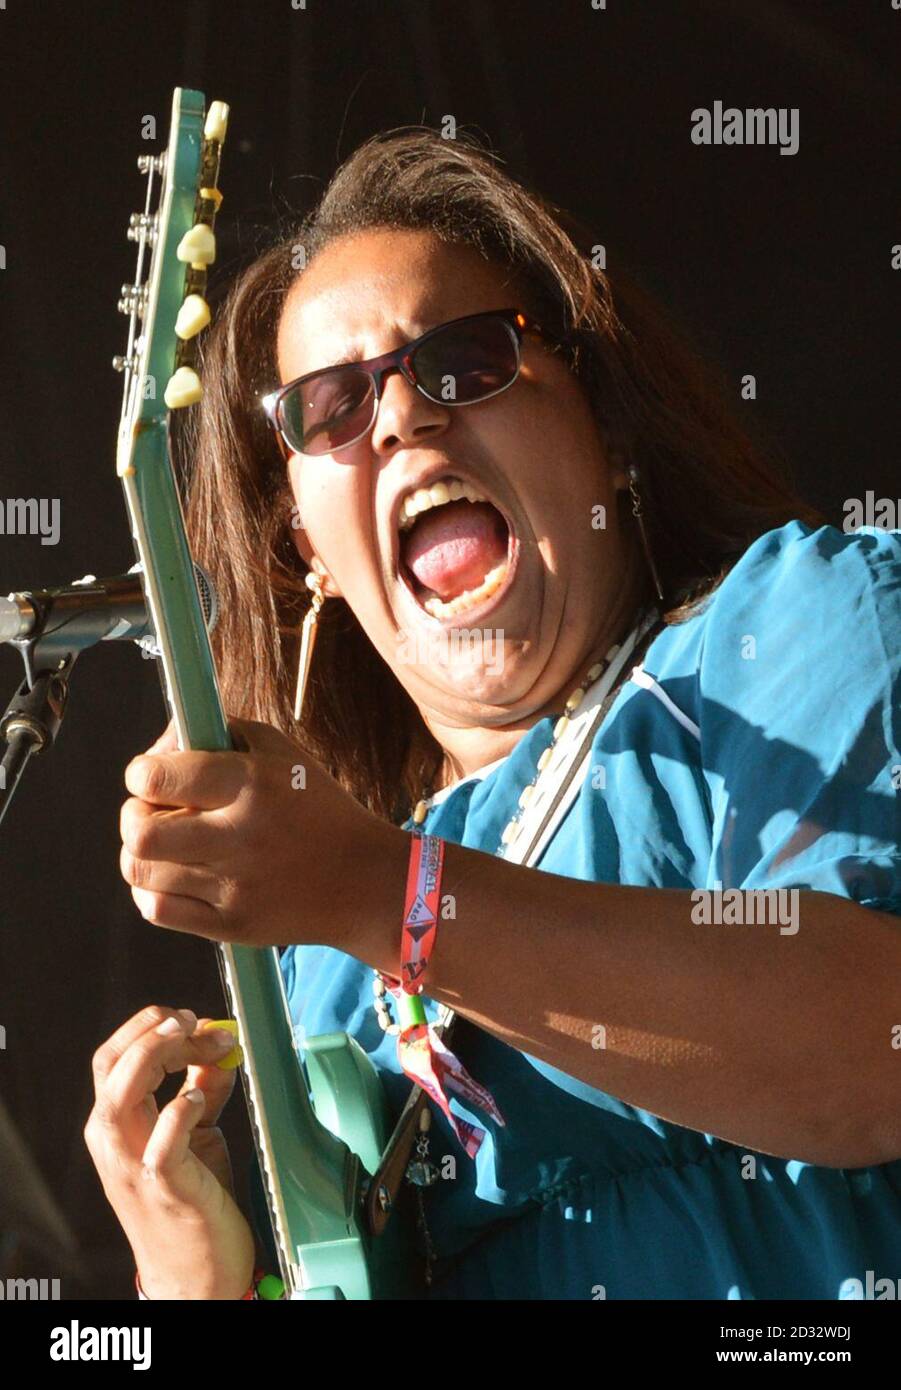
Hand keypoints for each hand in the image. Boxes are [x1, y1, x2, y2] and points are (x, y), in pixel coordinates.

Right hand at [84, 1005, 255, 1299]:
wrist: (197, 1274)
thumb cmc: (193, 1203)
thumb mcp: (198, 1136)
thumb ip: (205, 1091)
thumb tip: (220, 1049)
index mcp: (117, 1125)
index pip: (115, 1057)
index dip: (153, 1027)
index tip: (196, 1019)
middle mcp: (114, 1142)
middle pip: (112, 1065)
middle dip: (150, 1030)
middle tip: (192, 1020)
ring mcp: (133, 1166)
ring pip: (118, 1097)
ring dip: (153, 1055)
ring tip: (188, 1035)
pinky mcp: (164, 1189)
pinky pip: (160, 1144)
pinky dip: (179, 1110)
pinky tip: (202, 1097)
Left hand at [119, 716, 404, 947]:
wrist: (364, 882)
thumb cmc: (318, 808)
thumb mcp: (284, 753)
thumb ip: (223, 731)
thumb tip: (163, 743)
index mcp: (252, 785)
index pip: (158, 778)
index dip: (142, 773)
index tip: (154, 776)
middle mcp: (240, 837)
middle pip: (140, 832)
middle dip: (133, 816)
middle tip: (153, 812)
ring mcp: (234, 887)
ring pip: (141, 872)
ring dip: (141, 853)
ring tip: (165, 845)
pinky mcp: (231, 926)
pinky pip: (157, 910)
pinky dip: (150, 891)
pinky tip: (172, 876)